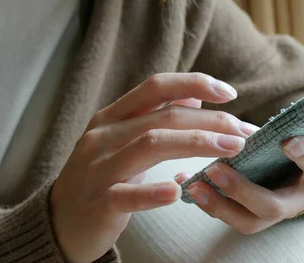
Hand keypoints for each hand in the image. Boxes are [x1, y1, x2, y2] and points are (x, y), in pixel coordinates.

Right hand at [49, 73, 256, 261]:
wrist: (60, 220)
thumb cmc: (100, 176)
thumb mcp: (123, 140)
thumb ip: (154, 116)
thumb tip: (193, 96)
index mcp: (111, 117)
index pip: (155, 87)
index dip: (194, 83)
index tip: (229, 93)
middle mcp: (103, 136)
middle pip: (163, 116)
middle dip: (210, 121)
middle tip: (243, 130)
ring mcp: (98, 168)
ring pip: (151, 145)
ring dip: (197, 144)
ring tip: (232, 149)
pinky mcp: (99, 202)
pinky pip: (128, 194)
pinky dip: (153, 192)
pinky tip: (177, 191)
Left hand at [176, 136, 303, 233]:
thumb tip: (291, 103)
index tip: (287, 141)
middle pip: (275, 207)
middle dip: (242, 191)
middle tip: (216, 169)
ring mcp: (281, 210)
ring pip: (250, 221)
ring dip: (218, 205)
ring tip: (194, 186)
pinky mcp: (259, 213)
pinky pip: (233, 215)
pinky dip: (210, 203)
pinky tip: (189, 186)